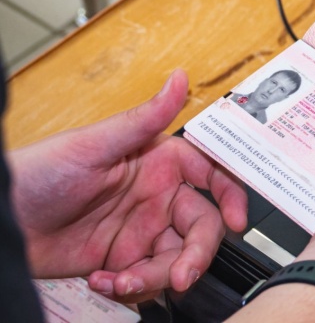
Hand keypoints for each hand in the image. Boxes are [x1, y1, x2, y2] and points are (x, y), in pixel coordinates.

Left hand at [9, 70, 247, 302]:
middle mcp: (156, 198)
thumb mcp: (94, 144)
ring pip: (177, 259)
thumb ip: (144, 117)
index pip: (213, 177)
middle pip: (202, 227)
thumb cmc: (38, 172)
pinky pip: (147, 281)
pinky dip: (131, 289)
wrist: (0, 222)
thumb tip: (179, 79)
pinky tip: (105, 282)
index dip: (232, 197)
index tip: (237, 220)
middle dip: (195, 255)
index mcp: (159, 164)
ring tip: (123, 281)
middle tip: (181, 275)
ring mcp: (140, 232)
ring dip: (156, 278)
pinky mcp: (122, 262)